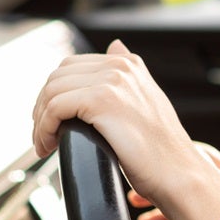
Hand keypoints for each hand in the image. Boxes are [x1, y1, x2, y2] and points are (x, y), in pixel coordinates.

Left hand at [31, 40, 219, 219]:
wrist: (178, 173)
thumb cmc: (162, 149)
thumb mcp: (147, 101)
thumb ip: (130, 74)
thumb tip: (116, 46)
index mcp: (128, 64)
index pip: (71, 67)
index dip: (54, 95)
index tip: (51, 122)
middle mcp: (120, 66)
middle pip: (57, 77)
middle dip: (43, 106)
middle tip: (44, 135)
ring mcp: (112, 81)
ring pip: (51, 92)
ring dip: (40, 121)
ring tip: (45, 144)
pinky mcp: (101, 100)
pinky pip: (54, 108)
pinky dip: (44, 129)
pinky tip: (49, 146)